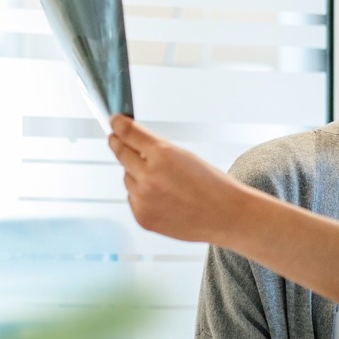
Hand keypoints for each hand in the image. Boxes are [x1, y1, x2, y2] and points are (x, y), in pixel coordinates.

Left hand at [106, 114, 254, 243]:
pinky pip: (132, 198)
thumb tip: (133, 144)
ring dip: (136, 174)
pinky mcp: (142, 217)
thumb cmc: (212, 186)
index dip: (118, 125)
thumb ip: (156, 149)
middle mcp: (149, 177)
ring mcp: (143, 199)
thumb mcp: (184, 155)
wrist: (225, 215)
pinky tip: (162, 198)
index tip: (113, 121)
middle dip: (118, 144)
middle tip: (114, 139)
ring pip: (127, 178)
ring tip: (163, 182)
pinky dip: (141, 195)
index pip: (129, 133)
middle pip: (121, 154)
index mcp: (162, 155)